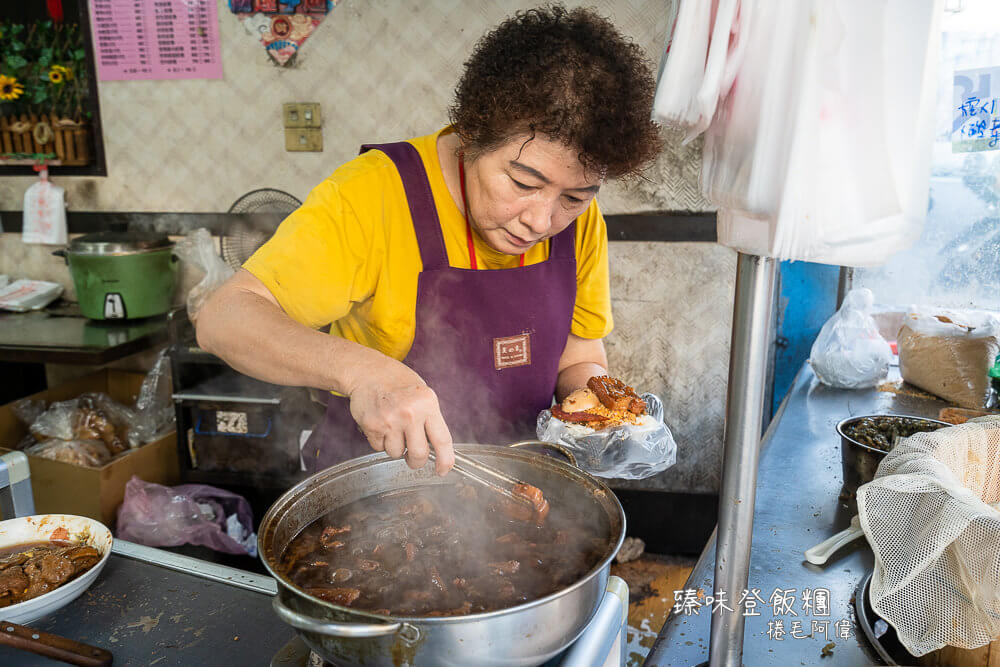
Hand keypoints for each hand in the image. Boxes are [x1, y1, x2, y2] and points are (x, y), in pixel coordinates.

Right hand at [347, 360, 453, 474]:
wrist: (368, 371)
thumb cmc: (397, 382)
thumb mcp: (423, 394)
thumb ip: (430, 419)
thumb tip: (438, 449)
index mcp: (428, 404)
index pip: (442, 440)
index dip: (445, 460)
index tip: (443, 470)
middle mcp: (410, 413)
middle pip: (419, 455)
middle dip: (416, 461)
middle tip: (414, 457)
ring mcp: (390, 421)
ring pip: (396, 453)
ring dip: (396, 448)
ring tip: (394, 429)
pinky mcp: (372, 426)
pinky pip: (379, 448)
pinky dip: (381, 442)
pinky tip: (381, 425)